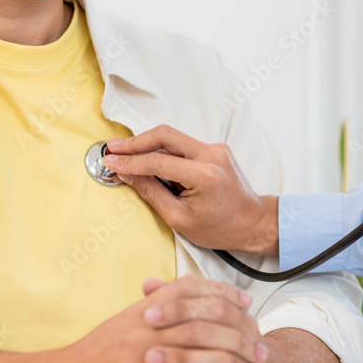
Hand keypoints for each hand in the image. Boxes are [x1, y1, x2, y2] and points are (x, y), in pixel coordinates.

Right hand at [37, 275, 265, 362]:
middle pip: (204, 334)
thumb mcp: (125, 320)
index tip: (247, 307)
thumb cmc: (93, 354)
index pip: (192, 296)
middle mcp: (143, 336)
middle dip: (239, 346)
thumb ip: (158, 304)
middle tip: (261, 356)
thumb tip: (189, 289)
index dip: (224, 299)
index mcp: (143, 315)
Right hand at [102, 125, 279, 254]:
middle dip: (135, 141)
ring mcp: (217, 149)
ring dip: (148, 145)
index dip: (130, 161)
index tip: (110, 161)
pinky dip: (165, 151)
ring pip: (174, 138)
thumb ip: (152, 192)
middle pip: (165, 135)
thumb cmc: (220, 228)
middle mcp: (213, 155)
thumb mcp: (179, 218)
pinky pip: (184, 145)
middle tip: (112, 149)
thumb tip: (127, 174)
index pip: (158, 160)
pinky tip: (150, 161)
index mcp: (204, 175)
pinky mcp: (216, 149)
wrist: (253, 223)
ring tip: (124, 154)